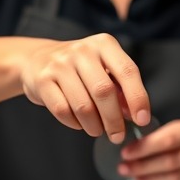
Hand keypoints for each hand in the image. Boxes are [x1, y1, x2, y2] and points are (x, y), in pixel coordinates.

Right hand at [19, 33, 150, 142]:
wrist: (37, 59)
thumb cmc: (80, 68)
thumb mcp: (104, 68)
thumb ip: (120, 88)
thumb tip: (134, 114)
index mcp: (104, 44)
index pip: (127, 71)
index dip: (137, 98)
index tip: (142, 120)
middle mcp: (82, 50)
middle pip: (104, 91)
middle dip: (114, 120)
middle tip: (118, 135)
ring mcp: (60, 64)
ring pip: (83, 105)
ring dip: (94, 126)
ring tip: (98, 130)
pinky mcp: (42, 80)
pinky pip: (63, 111)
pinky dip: (75, 123)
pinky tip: (79, 123)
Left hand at [117, 118, 179, 179]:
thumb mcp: (177, 131)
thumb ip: (157, 137)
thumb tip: (129, 150)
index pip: (168, 140)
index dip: (145, 148)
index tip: (125, 153)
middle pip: (170, 161)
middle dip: (143, 167)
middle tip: (124, 169)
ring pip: (174, 179)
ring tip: (135, 179)